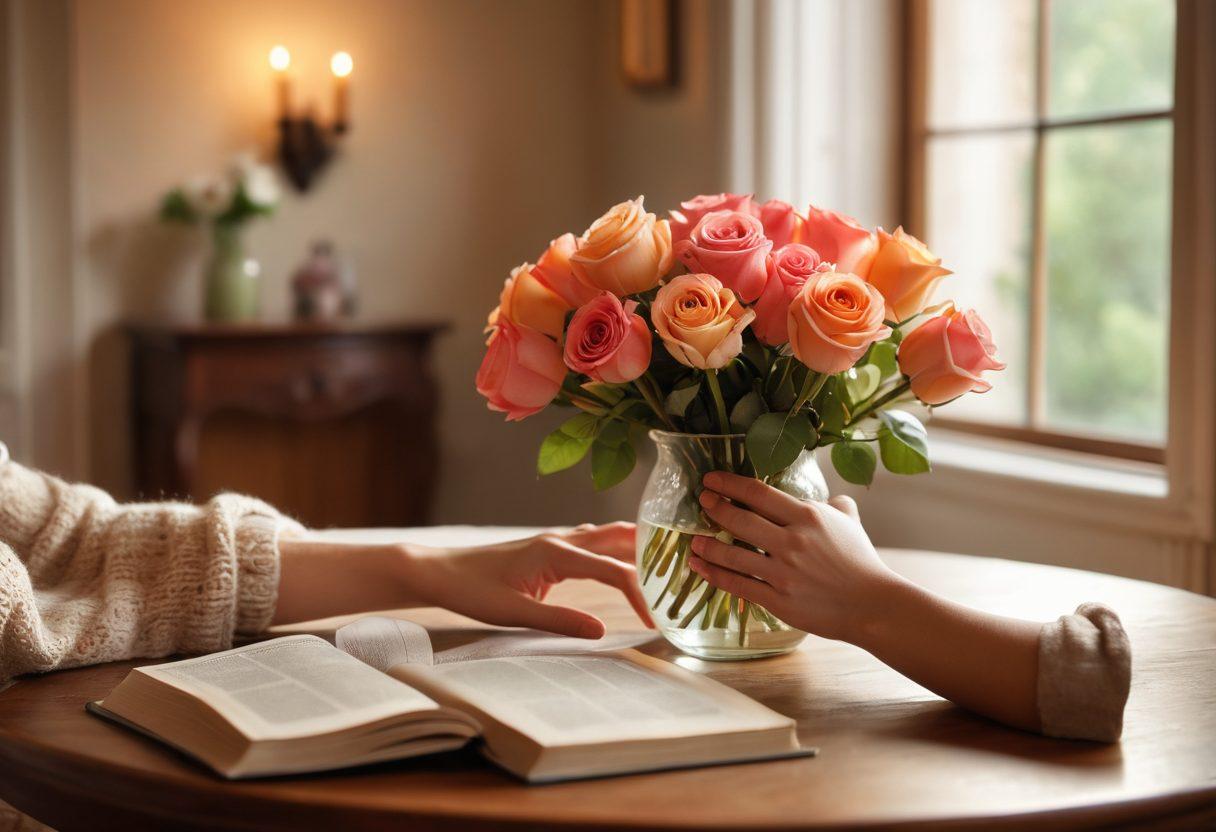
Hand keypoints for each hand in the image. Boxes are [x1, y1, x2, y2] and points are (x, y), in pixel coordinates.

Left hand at [406, 522, 653, 638]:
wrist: (439, 572)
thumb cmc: (470, 591)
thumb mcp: (513, 613)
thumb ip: (559, 620)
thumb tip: (602, 630)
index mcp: (556, 553)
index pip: (613, 570)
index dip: (640, 594)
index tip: (656, 619)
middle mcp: (561, 540)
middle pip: (620, 538)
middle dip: (653, 553)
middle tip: (684, 570)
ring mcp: (556, 542)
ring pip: (608, 536)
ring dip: (637, 548)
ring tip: (667, 564)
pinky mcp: (550, 550)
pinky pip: (594, 544)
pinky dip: (617, 551)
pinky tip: (626, 561)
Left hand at [687, 472, 902, 641]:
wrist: (872, 605)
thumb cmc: (861, 561)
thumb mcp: (851, 522)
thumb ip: (836, 505)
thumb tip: (830, 499)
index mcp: (808, 517)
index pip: (759, 494)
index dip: (730, 484)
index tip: (712, 480)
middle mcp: (792, 542)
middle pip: (740, 519)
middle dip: (715, 508)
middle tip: (701, 502)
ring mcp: (783, 573)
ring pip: (732, 555)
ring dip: (707, 545)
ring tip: (693, 539)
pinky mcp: (778, 600)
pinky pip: (737, 585)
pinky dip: (713, 574)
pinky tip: (699, 566)